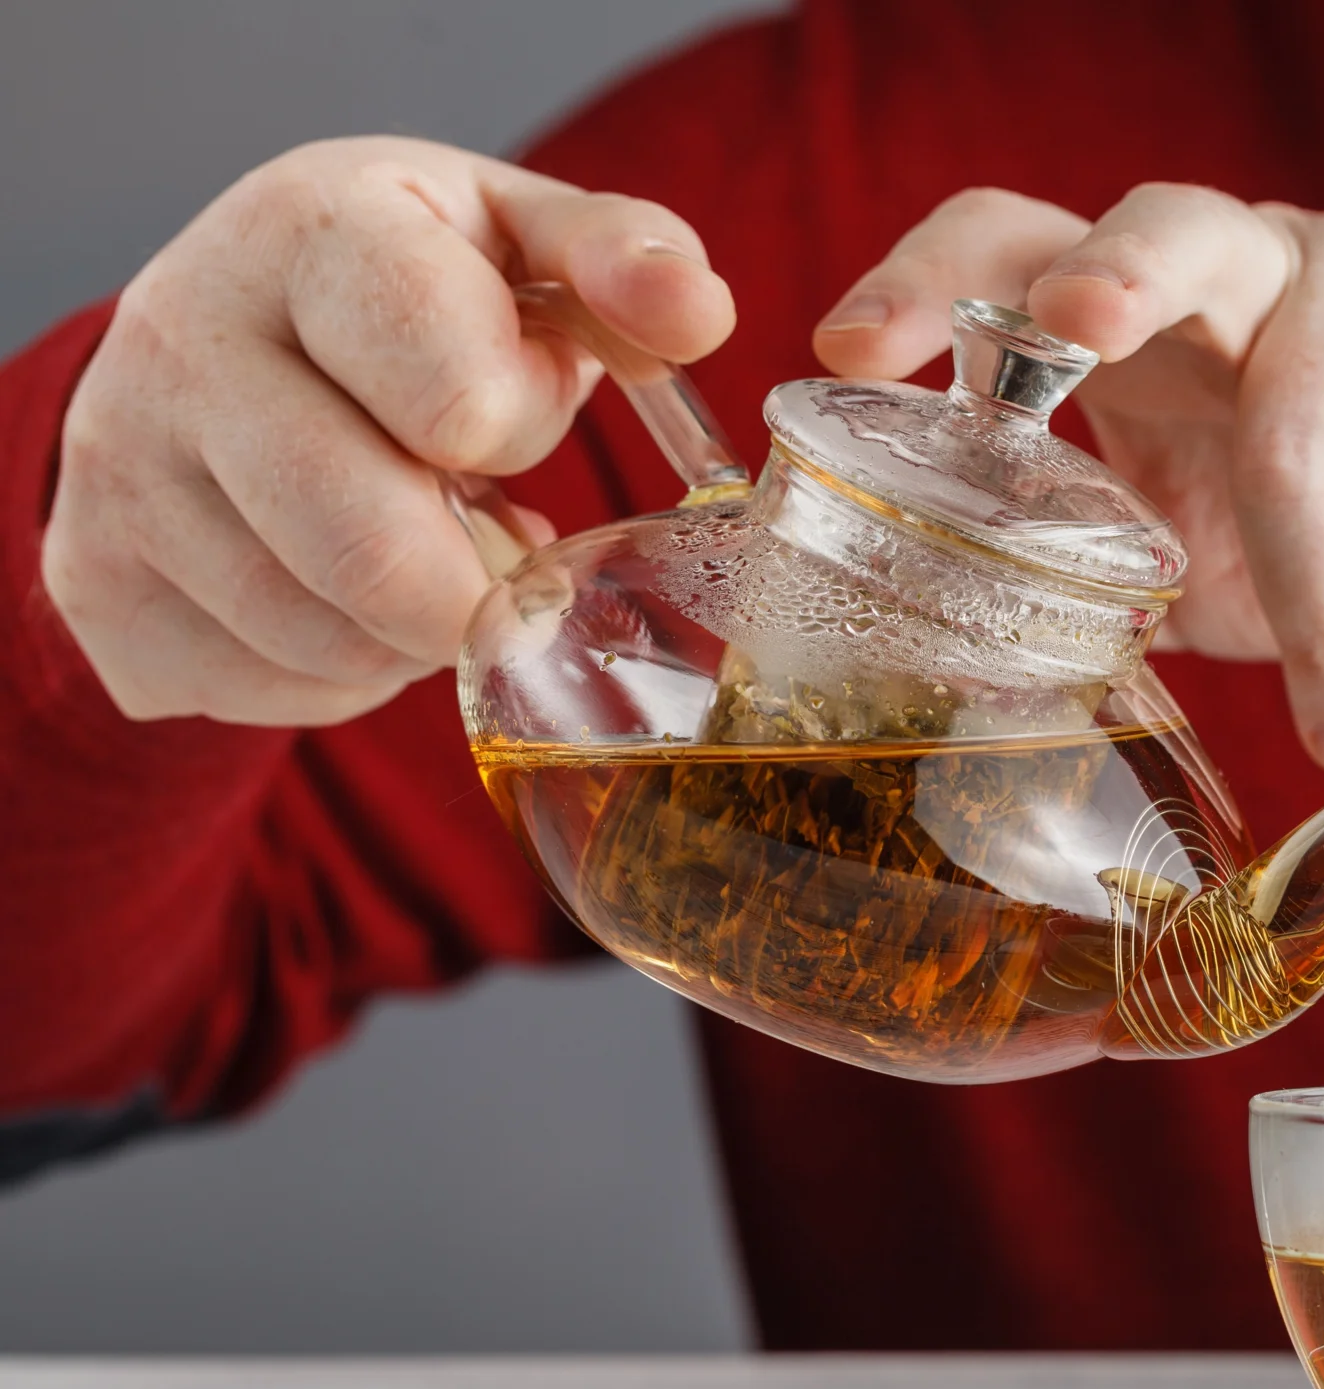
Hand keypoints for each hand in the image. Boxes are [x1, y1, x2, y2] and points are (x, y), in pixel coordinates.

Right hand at [42, 137, 733, 724]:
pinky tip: (335, 587)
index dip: (516, 428)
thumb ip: (623, 259)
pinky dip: (337, 672)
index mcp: (311, 231)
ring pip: (328, 639)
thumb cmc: (407, 290)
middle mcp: (185, 338)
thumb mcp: (517, 238)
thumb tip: (696, 313)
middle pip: (379, 556)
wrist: (219, 330)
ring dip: (411, 629)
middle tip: (490, 529)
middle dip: (475, 575)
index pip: (455, 394)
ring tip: (411, 541)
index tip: (504, 411)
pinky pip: (264, 690)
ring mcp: (121, 466)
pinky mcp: (94, 579)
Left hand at [814, 185, 1323, 775]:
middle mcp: (1260, 264)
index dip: (929, 277)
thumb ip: (1119, 573)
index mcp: (1159, 313)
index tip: (845, 350)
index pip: (1020, 242)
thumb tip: (975, 685)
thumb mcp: (1227, 538)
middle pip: (1166, 228)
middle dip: (1105, 281)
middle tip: (1071, 345)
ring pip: (1310, 436)